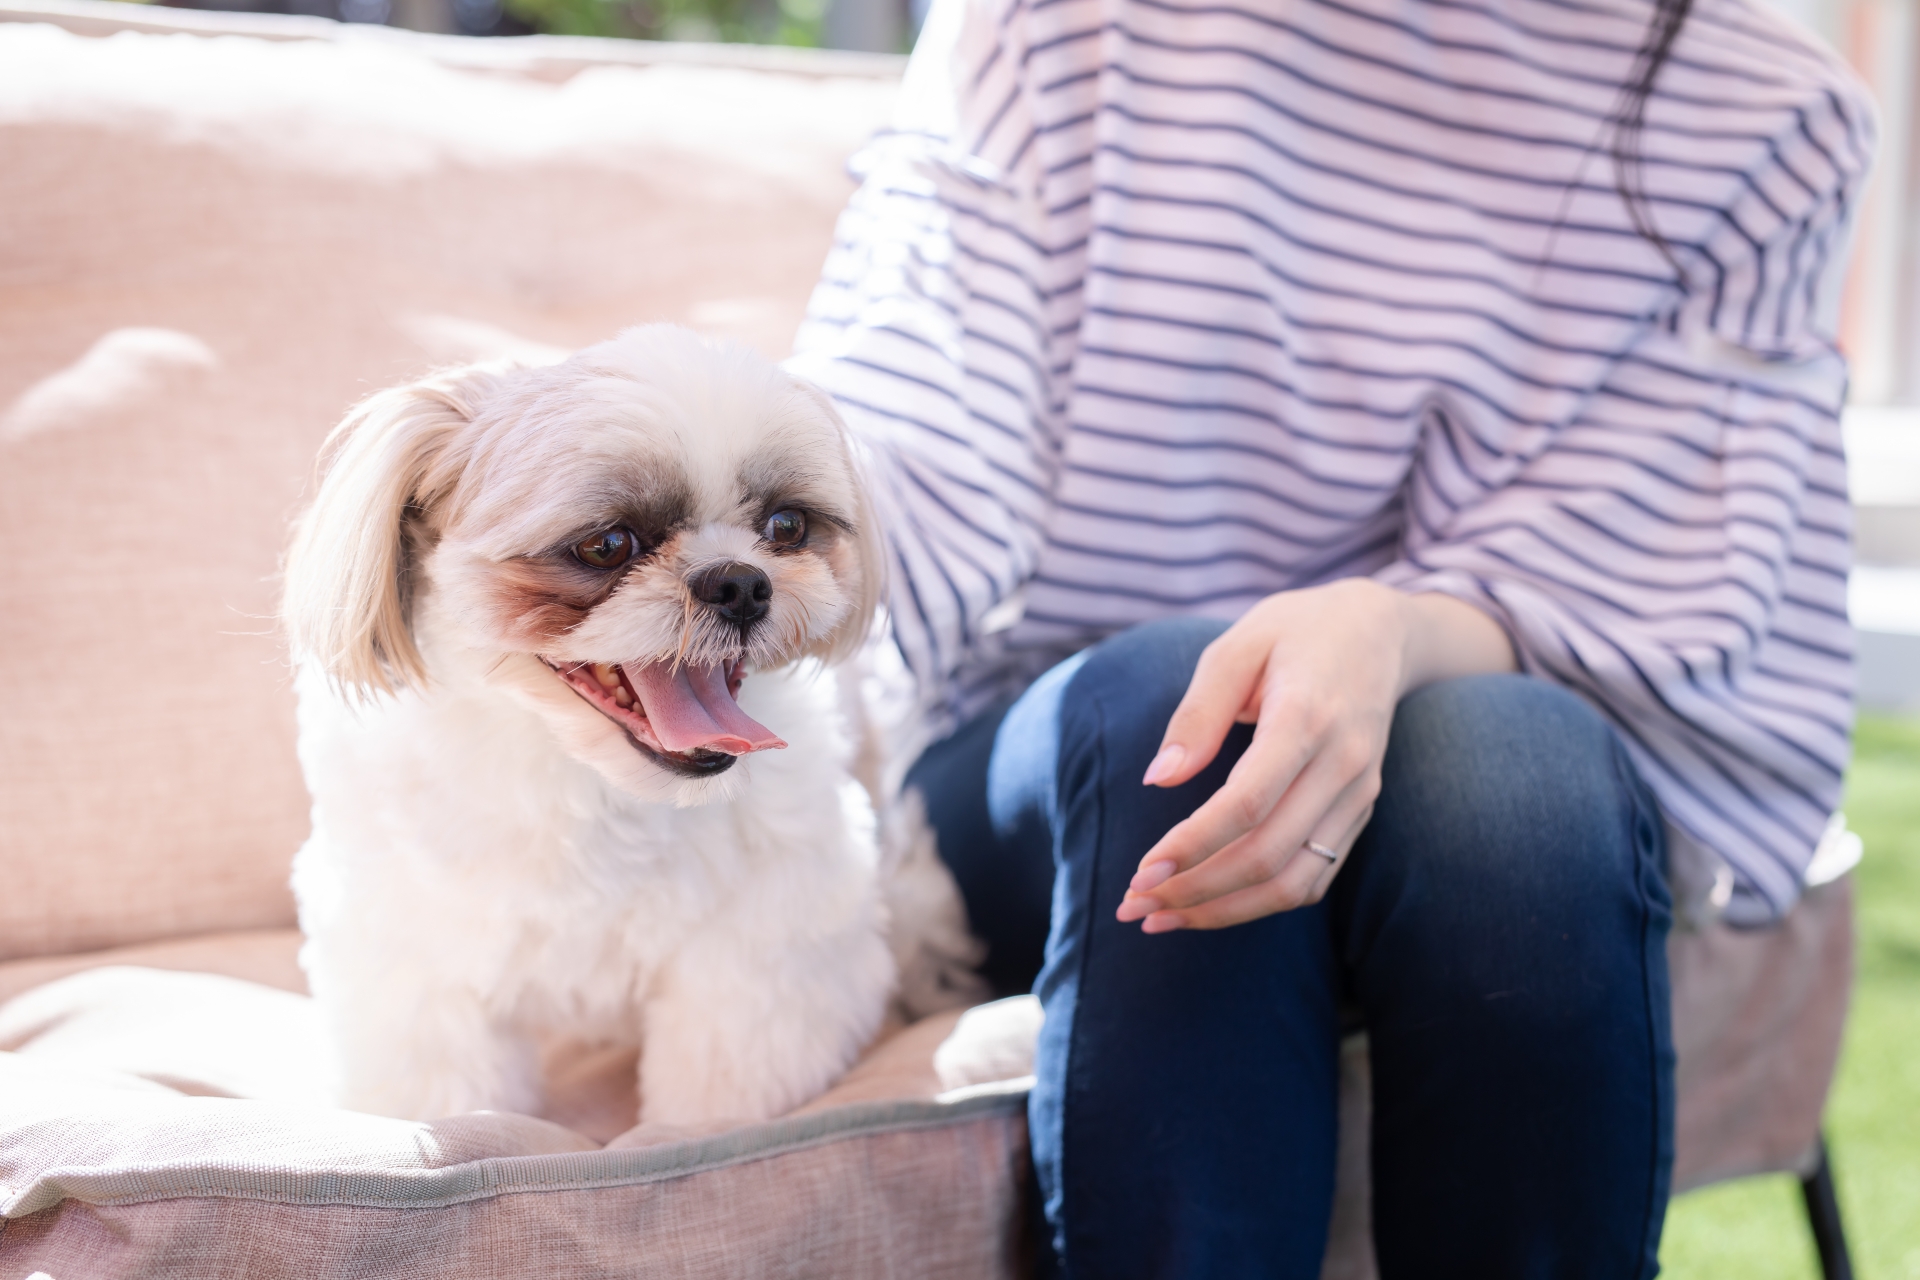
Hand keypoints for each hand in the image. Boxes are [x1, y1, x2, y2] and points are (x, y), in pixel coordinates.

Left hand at [1116, 580, 1514, 932]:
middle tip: (1134, 904)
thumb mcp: (1236, 646)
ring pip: (1295, 882)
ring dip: (1225, 911)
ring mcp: (1359, 794)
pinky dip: (1260, 903)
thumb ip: (1196, 713)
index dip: (1192, 845)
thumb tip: (1158, 780)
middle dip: (1196, 890)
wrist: (1379, 630)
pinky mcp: (1360, 812)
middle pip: (1269, 855)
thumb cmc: (1293, 632)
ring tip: (1162, 916)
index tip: (1141, 870)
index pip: (1248, 804)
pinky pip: (1314, 877)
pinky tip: (1208, 905)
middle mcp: (1343, 765)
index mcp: (1308, 717)